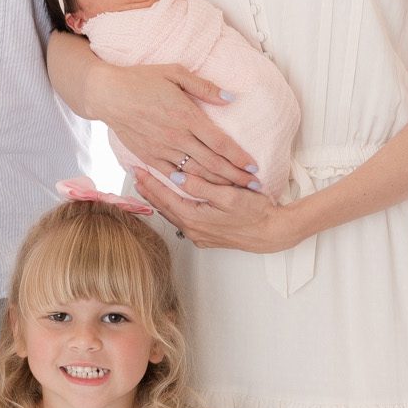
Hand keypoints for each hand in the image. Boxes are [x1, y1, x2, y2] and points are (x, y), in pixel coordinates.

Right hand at [97, 65, 257, 189]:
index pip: (220, 142)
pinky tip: (202, 192)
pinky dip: (188, 186)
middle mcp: (177, 137)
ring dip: (217, 185)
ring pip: (195, 174)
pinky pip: (172, 177)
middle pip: (212, 163)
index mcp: (187, 116)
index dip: (239, 157)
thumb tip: (231, 98)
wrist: (108, 95)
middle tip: (254, 187)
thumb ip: (205, 87)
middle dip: (236, 177)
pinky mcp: (149, 157)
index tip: (254, 167)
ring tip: (235, 193)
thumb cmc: (142, 80)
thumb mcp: (176, 72)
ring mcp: (162, 150)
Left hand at [134, 169, 301, 253]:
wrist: (271, 233)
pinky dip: (173, 208)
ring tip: (148, 187)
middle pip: (163, 207)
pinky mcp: (206, 237)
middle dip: (149, 190)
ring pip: (172, 215)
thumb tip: (177, 177)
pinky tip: (172, 202)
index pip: (164, 197)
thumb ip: (201, 186)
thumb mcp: (229, 195)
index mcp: (194, 218)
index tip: (137, 169)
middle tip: (136, 175)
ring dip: (160, 200)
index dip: (149, 182)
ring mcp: (199, 236)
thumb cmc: (255, 213)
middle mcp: (192, 229)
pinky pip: (183, 221)